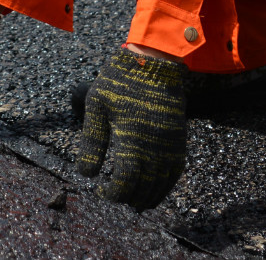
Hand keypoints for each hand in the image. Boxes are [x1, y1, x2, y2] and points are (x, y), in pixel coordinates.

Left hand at [77, 48, 188, 209]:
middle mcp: (154, 148)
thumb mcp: (97, 107)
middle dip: (127, 198)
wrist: (154, 62)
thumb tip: (86, 174)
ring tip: (133, 202)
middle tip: (114, 195)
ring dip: (147, 198)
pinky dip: (166, 186)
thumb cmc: (120, 82)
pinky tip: (155, 189)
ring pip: (161, 185)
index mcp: (131, 141)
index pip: (124, 183)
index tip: (100, 190)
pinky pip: (176, 172)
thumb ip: (92, 142)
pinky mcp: (179, 140)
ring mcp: (169, 145)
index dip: (111, 193)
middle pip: (143, 188)